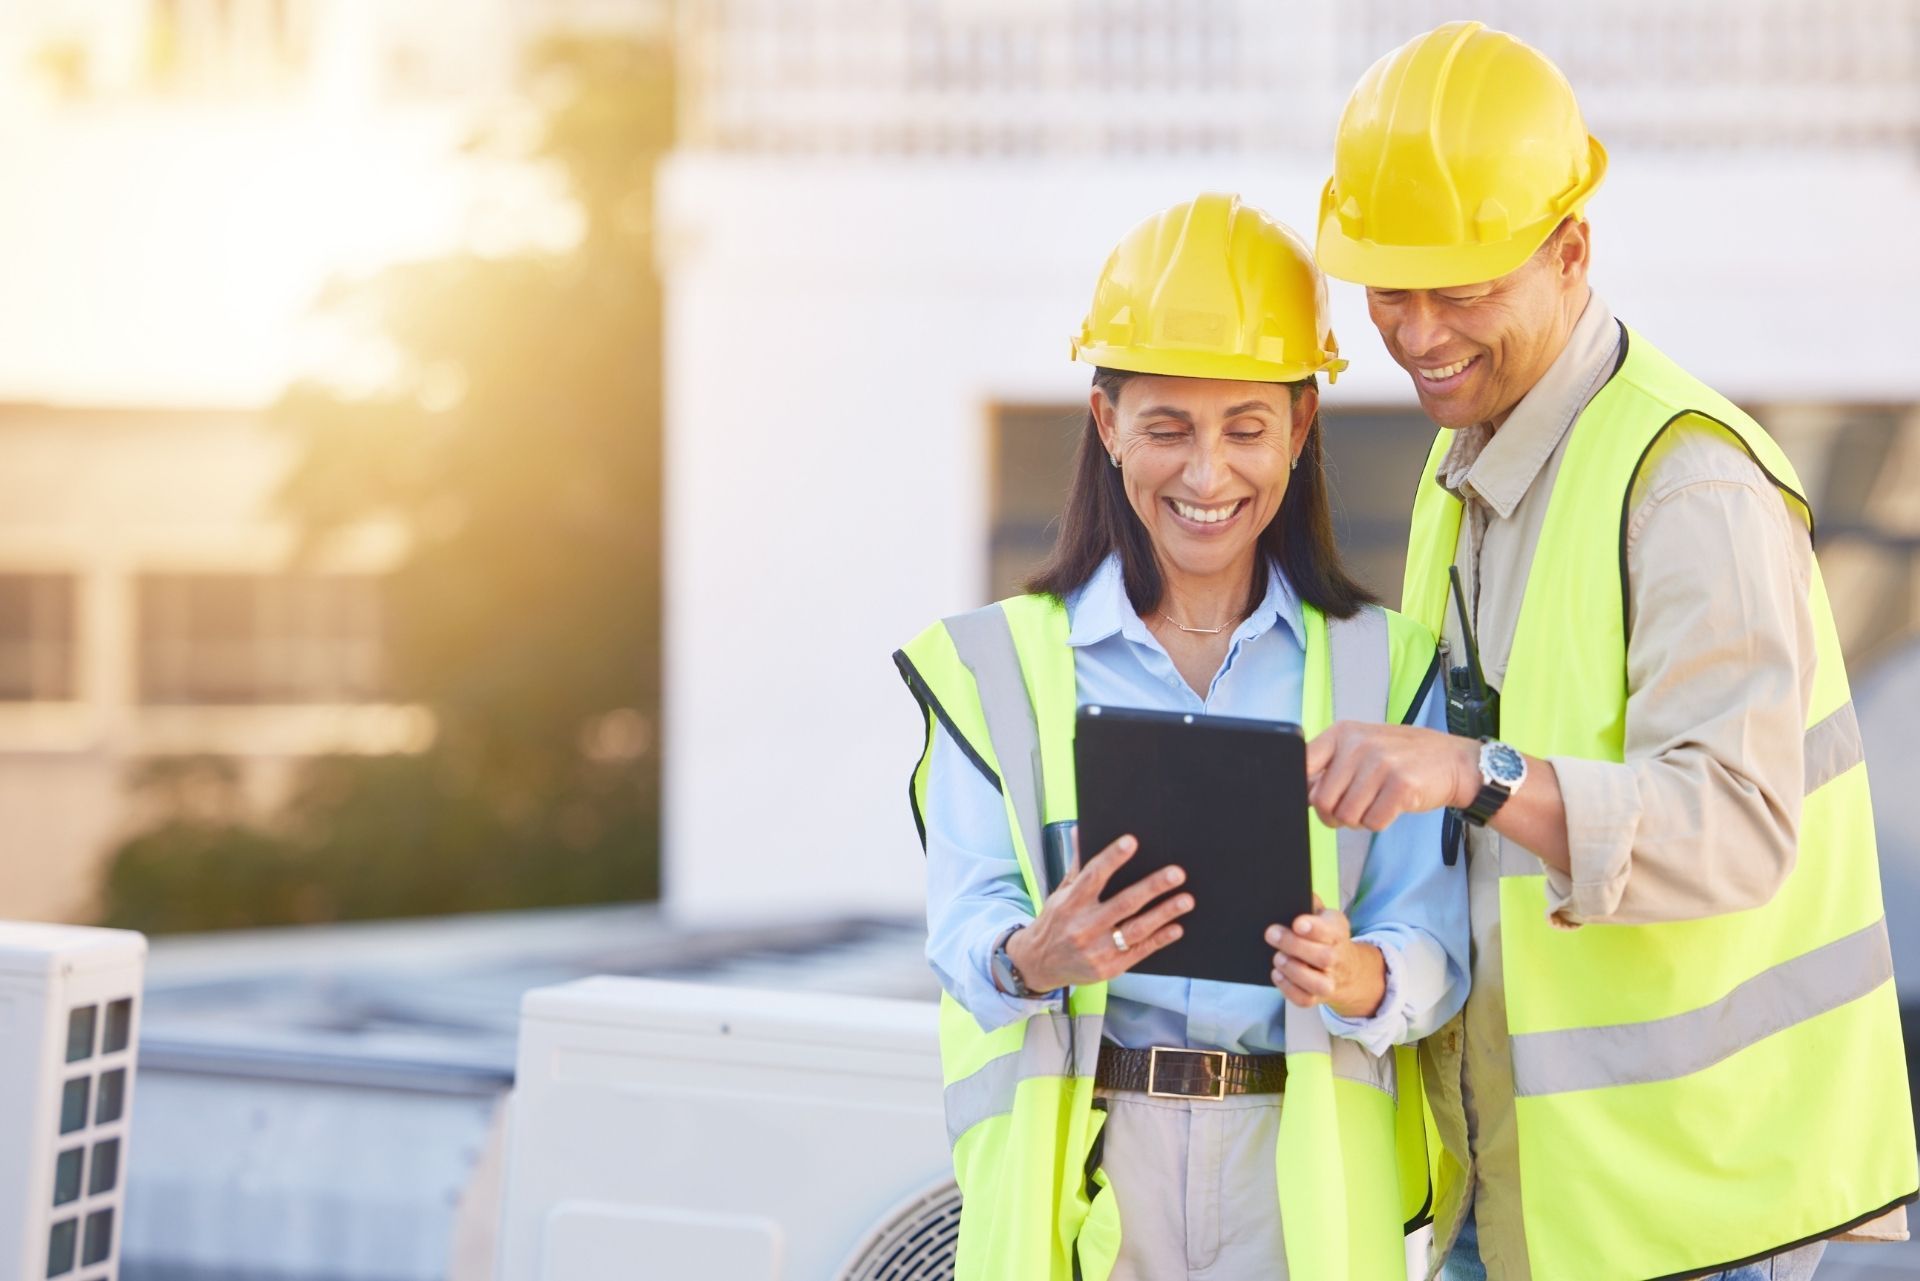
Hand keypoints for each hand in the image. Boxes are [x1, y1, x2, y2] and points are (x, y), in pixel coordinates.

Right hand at [1005, 833, 1194, 992]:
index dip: (1112, 858)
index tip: (1131, 842)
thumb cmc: (1055, 923)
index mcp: (1070, 903)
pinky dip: (1159, 939)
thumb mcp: (1061, 893)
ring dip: (1163, 913)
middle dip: (1152, 887)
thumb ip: (1077, 866)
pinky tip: (1176, 927)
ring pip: (1136, 929)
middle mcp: (1083, 927)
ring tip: (1186, 900)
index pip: (1093, 876)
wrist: (1039, 965)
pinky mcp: (1109, 968)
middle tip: (1176, 873)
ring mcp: (1097, 950)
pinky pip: (1139, 951)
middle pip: (1123, 904)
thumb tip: (1082, 832)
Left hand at [1266, 895, 1385, 1017]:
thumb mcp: (1325, 916)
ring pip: (1318, 984)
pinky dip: (1288, 989)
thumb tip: (1296, 889)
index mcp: (1338, 933)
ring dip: (1294, 970)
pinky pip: (1305, 1000)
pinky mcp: (1318, 997)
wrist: (1347, 969)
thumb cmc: (1327, 936)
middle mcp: (1337, 959)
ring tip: (1278, 957)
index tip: (1297, 923)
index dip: (1315, 928)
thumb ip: (1311, 904)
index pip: (1331, 931)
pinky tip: (1277, 974)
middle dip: (1295, 946)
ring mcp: (1329, 981)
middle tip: (1272, 934)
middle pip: (1324, 957)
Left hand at [1305, 721, 1478, 831]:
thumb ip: (1329, 767)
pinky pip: (1374, 822)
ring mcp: (1381, 763)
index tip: (1319, 796)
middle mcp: (1359, 744)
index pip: (1302, 765)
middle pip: (1322, 801)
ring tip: (1377, 802)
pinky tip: (1392, 805)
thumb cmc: (1403, 758)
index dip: (1307, 791)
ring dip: (1360, 820)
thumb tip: (1302, 793)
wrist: (1453, 761)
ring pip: (1347, 816)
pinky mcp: (1401, 784)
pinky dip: (1380, 822)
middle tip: (1355, 807)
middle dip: (1335, 814)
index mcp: (1342, 733)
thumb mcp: (1361, 749)